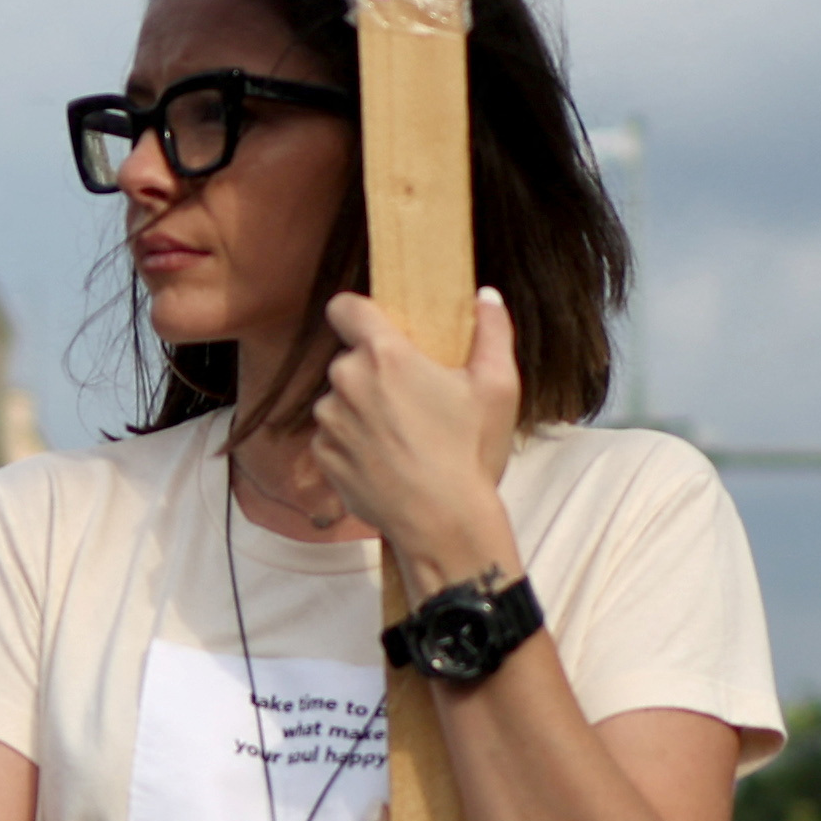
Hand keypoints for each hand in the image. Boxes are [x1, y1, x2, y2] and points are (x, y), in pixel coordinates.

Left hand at [314, 289, 522, 578]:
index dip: (357, 313)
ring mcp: (330, 421)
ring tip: (401, 437)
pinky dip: (353, 443)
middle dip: (374, 372)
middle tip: (411, 398)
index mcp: (385, 354)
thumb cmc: (470, 453)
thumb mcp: (498, 387)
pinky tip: (386, 461)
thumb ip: (492, 331)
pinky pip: (333, 436)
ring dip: (361, 409)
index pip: (345, 307)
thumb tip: (485, 295)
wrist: (442, 524)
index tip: (375, 327)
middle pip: (350, 359)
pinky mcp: (323, 456)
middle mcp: (347, 381)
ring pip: (340, 400)